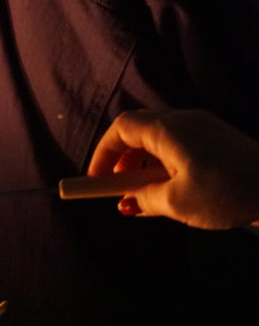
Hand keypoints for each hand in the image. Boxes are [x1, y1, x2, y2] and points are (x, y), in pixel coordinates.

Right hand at [87, 109, 258, 229]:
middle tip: (118, 188)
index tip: (97, 180)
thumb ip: (144, 199)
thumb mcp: (176, 203)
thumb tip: (128, 202)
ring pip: (158, 140)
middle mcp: (184, 122)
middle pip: (138, 131)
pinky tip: (171, 191)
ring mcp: (204, 128)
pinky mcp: (218, 140)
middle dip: (121, 160)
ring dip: (143, 166)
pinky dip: (164, 166)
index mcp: (169, 130)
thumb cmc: (228, 192)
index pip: (121, 129)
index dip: (103, 153)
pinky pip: (179, 147)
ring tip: (145, 195)